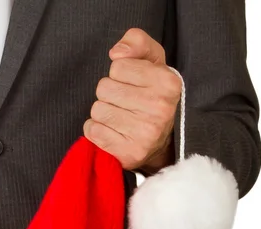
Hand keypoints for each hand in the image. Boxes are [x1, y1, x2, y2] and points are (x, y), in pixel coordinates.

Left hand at [83, 28, 180, 173]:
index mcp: (168, 82)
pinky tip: (111, 132)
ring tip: (119, 119)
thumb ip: (137, 42)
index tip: (132, 85)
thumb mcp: (151, 62)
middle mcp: (160, 108)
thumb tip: (116, 52)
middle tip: (124, 105)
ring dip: (102, 113)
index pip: (118, 65)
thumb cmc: (150, 96)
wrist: (158, 144)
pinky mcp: (129, 153)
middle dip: (109, 94)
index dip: (119, 74)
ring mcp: (145, 133)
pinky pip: (92, 130)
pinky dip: (95, 130)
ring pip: (97, 109)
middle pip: (104, 88)